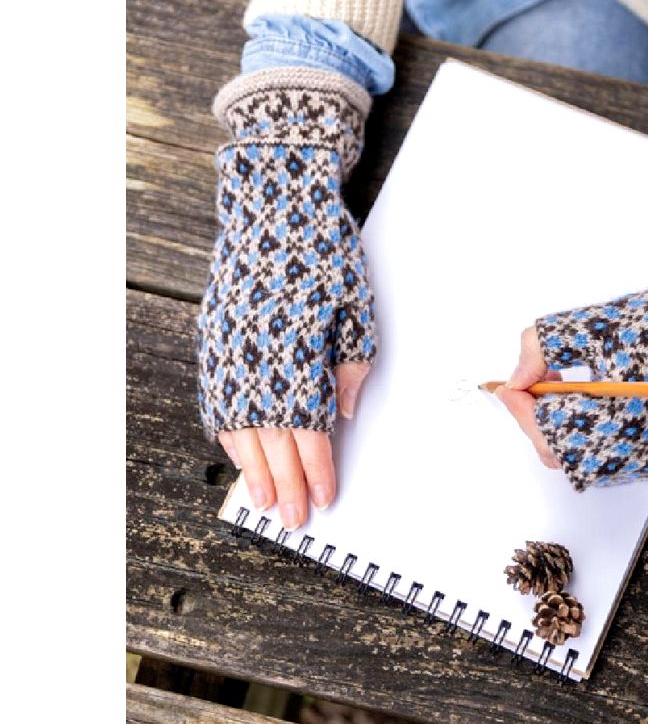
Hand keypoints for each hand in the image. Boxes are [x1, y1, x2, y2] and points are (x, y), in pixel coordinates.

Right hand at [198, 68, 377, 520]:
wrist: (272, 204)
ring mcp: (229, 353)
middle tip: (295, 519)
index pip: (309, 433)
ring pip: (239, 428)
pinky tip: (239, 454)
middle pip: (273, 442)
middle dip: (287, 485)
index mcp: (298, 355)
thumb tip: (344, 414)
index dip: (318, 470)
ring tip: (264, 501)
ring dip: (253, 470)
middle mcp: (258, 361)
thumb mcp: (357, 307)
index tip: (326, 497)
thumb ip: (352, 365)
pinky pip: (217, 401)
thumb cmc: (323, 254)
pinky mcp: (213, 341)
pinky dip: (229, 434)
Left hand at [501, 192, 647, 491]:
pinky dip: (585, 431)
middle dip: (537, 418)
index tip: (511, 381)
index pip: (547, 432)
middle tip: (534, 381)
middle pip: (559, 454)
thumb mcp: (594, 323)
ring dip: (559, 425)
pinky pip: (605, 455)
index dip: (520, 406)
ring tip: (563, 384)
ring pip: (580, 459)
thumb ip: (543, 348)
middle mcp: (639, 451)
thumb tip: (515, 378)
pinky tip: (589, 397)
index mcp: (623, 420)